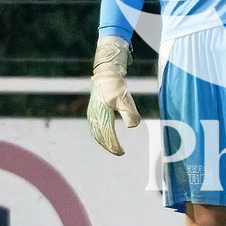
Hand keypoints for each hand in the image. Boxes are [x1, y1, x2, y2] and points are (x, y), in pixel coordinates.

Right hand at [87, 36, 140, 155]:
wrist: (106, 73)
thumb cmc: (116, 86)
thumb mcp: (125, 99)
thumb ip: (130, 113)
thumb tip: (133, 126)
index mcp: (102, 114)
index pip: (108, 135)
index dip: (115, 145)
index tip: (122, 152)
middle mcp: (95, 116)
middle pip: (101, 136)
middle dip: (109, 146)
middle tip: (119, 153)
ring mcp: (92, 114)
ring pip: (96, 133)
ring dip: (104, 142)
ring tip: (112, 148)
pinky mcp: (92, 112)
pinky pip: (95, 128)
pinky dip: (100, 136)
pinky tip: (104, 138)